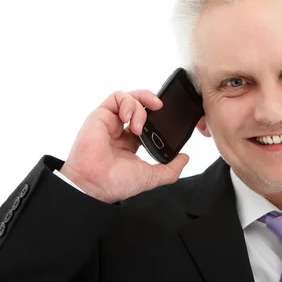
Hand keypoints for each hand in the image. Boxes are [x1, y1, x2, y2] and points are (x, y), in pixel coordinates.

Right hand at [60, 90, 189, 202]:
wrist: (96, 184)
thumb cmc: (117, 183)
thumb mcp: (152, 176)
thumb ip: (171, 169)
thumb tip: (185, 158)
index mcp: (131, 143)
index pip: (147, 121)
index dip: (158, 116)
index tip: (168, 118)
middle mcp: (120, 130)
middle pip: (139, 105)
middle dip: (151, 101)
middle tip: (161, 107)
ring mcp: (110, 122)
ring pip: (129, 98)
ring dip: (140, 106)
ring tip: (140, 125)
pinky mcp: (100, 115)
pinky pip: (116, 97)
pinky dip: (128, 102)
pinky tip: (129, 119)